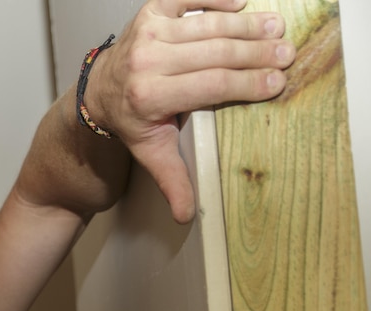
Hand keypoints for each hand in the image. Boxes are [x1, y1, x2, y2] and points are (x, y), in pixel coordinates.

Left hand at [85, 0, 295, 222]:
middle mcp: (145, 61)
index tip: (278, 81)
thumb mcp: (151, 152)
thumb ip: (171, 180)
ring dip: (246, 25)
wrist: (97, 91)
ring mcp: (146, 32)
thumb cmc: (132, 120)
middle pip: (215, 53)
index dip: (248, 83)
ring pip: (207, 26)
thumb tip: (186, 216)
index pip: (211, 86)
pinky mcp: (149, 11)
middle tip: (287, 53)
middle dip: (256, 53)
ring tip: (276, 29)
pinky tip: (242, 4)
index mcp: (149, 97)